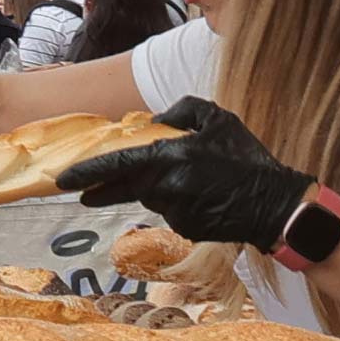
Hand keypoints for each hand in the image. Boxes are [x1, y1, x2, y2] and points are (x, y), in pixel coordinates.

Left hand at [52, 97, 311, 251]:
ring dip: (156, 187)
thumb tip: (153, 121)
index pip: (118, 164)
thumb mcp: (219, 119)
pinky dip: (177, 202)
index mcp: (172, 156)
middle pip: (126, 186)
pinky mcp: (185, 229)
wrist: (276, 205)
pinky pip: (169, 212)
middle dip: (104, 188)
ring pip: (150, 197)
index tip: (63, 179)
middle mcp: (168, 186)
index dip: (88, 171)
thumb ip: (181, 111)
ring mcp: (175, 211)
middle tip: (84, 191)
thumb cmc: (248, 159)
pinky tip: (202, 196)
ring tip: (191, 180)